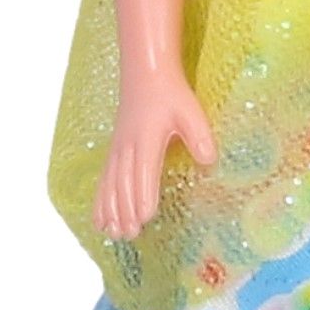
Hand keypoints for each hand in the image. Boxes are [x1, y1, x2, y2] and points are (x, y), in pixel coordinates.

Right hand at [96, 71, 218, 240]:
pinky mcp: (115, 152)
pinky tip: (99, 219)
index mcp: (147, 138)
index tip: (146, 216)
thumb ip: (199, 136)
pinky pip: (104, 179)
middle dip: (126, 209)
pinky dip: (100, 200)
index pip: (145, 170)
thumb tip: (209, 160)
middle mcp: (128, 146)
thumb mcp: (190, 112)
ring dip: (111, 209)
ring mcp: (118, 150)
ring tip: (114, 233)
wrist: (145, 75)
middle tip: (130, 234)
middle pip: (125, 182)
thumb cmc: (170, 94)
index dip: (144, 193)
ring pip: (111, 184)